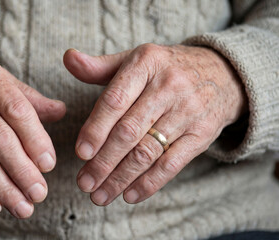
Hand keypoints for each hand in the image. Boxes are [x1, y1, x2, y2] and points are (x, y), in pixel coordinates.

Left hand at [63, 44, 246, 205]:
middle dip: (103, 162)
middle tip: (84, 183)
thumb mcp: (135, 59)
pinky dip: (149, 183)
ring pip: (147, 151)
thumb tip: (68, 58)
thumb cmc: (165, 69)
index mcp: (146, 63)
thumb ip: (99, 66)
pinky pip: (172, 164)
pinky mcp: (201, 134)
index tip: (80, 153)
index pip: (115, 101)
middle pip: (129, 131)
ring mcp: (188, 111)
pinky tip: (129, 196)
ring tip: (99, 196)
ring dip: (120, 178)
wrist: (222, 72)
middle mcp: (168, 86)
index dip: (96, 128)